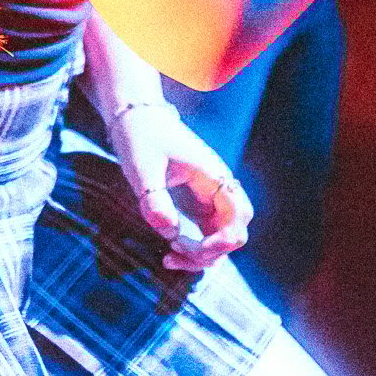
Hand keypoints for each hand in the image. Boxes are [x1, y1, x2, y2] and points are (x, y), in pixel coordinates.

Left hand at [105, 99, 252, 272]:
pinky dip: (194, 249)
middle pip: (235, 232)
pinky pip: (207, 234)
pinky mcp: (197, 204)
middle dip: (210, 253)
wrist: (136, 116)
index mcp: (213, 175)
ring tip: (168, 258)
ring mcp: (210, 197)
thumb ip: (154, 198)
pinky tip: (170, 252)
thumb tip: (170, 232)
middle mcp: (218, 188)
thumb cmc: (140, 136)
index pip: (239, 215)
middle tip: (173, 252)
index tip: (185, 244)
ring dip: (202, 256)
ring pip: (222, 238)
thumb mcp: (142, 166)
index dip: (222, 239)